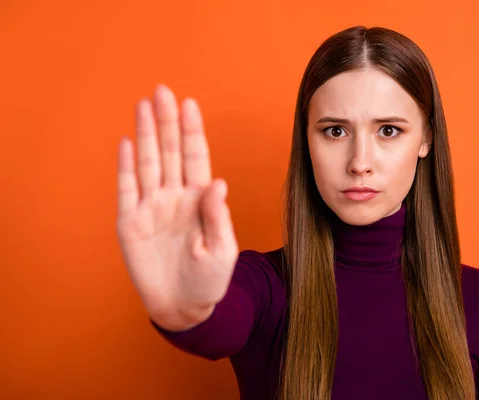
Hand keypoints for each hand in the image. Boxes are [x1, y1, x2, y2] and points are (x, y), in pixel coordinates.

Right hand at [116, 84, 238, 328]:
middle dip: (167, 122)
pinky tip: (126, 142)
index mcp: (200, 199)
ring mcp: (152, 207)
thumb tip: (218, 182)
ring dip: (145, 135)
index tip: (190, 104)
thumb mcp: (222, 250)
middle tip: (163, 91)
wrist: (183, 306)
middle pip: (169, 152)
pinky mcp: (131, 223)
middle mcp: (175, 196)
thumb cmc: (209, 279)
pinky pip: (127, 189)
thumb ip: (218, 216)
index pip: (196, 157)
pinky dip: (126, 167)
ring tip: (144, 106)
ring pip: (148, 163)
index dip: (192, 131)